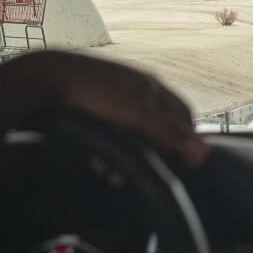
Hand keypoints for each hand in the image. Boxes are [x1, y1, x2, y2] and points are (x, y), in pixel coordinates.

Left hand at [12, 51, 208, 169]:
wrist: (49, 77)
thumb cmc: (97, 92)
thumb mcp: (138, 117)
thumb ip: (170, 135)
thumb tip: (203, 152)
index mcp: (153, 87)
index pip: (183, 115)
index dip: (186, 139)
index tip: (183, 164)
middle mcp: (136, 89)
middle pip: (157, 127)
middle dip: (149, 154)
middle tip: (140, 174)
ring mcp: (114, 95)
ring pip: (130, 133)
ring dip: (124, 156)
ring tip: (110, 174)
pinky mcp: (92, 104)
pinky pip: (107, 133)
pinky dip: (105, 149)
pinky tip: (94, 161)